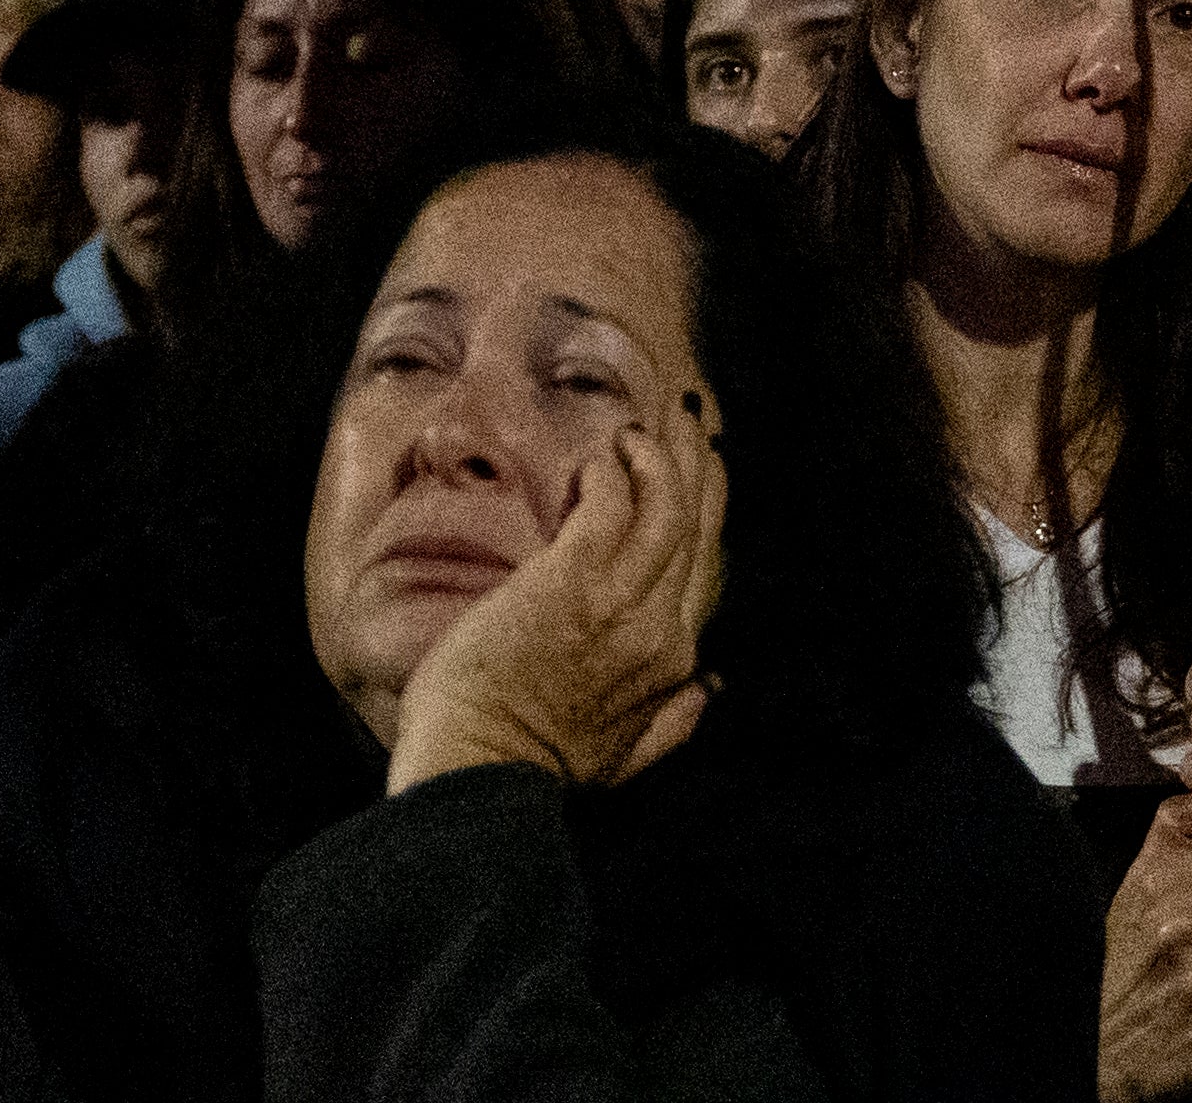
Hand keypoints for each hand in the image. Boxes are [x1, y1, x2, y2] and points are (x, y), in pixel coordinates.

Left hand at [386, 414, 723, 794]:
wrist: (480, 769)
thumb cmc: (533, 764)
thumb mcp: (623, 756)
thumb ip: (672, 721)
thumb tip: (711, 689)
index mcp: (671, 662)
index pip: (704, 570)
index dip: (707, 516)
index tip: (704, 477)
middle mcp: (658, 626)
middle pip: (694, 527)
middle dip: (698, 467)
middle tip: (689, 421)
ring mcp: (619, 601)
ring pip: (666, 507)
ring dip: (661, 457)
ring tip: (646, 425)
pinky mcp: (571, 579)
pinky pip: (611, 506)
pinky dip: (614, 474)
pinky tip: (604, 455)